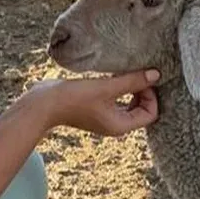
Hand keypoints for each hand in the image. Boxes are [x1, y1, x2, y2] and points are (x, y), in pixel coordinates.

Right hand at [23, 70, 160, 137]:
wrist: (43, 103)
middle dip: (143, 91)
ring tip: (126, 72)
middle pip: (142, 108)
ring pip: (130, 103)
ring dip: (132, 88)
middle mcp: (115, 124)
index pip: (150, 113)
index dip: (151, 95)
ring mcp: (105, 116)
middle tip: (136, 73)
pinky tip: (114, 74)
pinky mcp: (96, 107)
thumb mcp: (107, 88)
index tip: (142, 79)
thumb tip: (157, 75)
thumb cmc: (75, 98)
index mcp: (120, 125)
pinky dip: (120, 88)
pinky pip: (117, 99)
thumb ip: (133, 81)